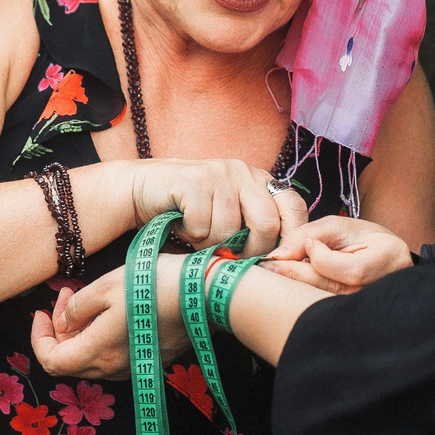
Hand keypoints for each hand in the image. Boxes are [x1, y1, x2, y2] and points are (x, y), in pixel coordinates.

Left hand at [33, 262, 187, 378]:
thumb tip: (66, 320)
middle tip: (67, 296)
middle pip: (70, 361)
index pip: (51, 362)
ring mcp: (135, 367)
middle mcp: (114, 368)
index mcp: (97, 353)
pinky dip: (101, 336)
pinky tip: (110, 310)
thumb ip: (77, 307)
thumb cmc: (153, 287)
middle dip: (60, 330)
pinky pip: (113, 356)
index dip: (38, 339)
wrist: (205, 296)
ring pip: (92, 359)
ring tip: (87, 298)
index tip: (41, 312)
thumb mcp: (106, 286)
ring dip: (80, 332)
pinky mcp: (151, 359)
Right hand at [124, 158, 307, 254]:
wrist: (141, 190)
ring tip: (197, 234)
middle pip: (267, 224)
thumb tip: (281, 263)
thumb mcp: (229, 216)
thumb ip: (254, 228)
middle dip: (250, 252)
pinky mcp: (194, 180)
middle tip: (229, 258)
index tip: (276, 262)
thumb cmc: (189, 211)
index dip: (291, 238)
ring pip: (229, 231)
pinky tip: (182, 223)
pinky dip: (190, 236)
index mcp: (259, 180)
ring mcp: (219, 173)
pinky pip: (203, 227)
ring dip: (210, 245)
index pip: (294, 206)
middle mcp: (243, 171)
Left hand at [262, 216, 411, 293]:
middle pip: (334, 288)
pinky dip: (303, 295)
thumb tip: (280, 254)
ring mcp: (368, 306)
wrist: (378, 257)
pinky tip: (287, 285)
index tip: (308, 245)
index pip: (353, 270)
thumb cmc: (360, 238)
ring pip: (325, 300)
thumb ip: (309, 235)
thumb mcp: (337, 227)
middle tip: (266, 265)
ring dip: (296, 286)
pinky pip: (322, 307)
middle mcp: (383, 289)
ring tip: (273, 272)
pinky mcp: (352, 316)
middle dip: (298, 274)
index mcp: (389, 259)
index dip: (325, 259)